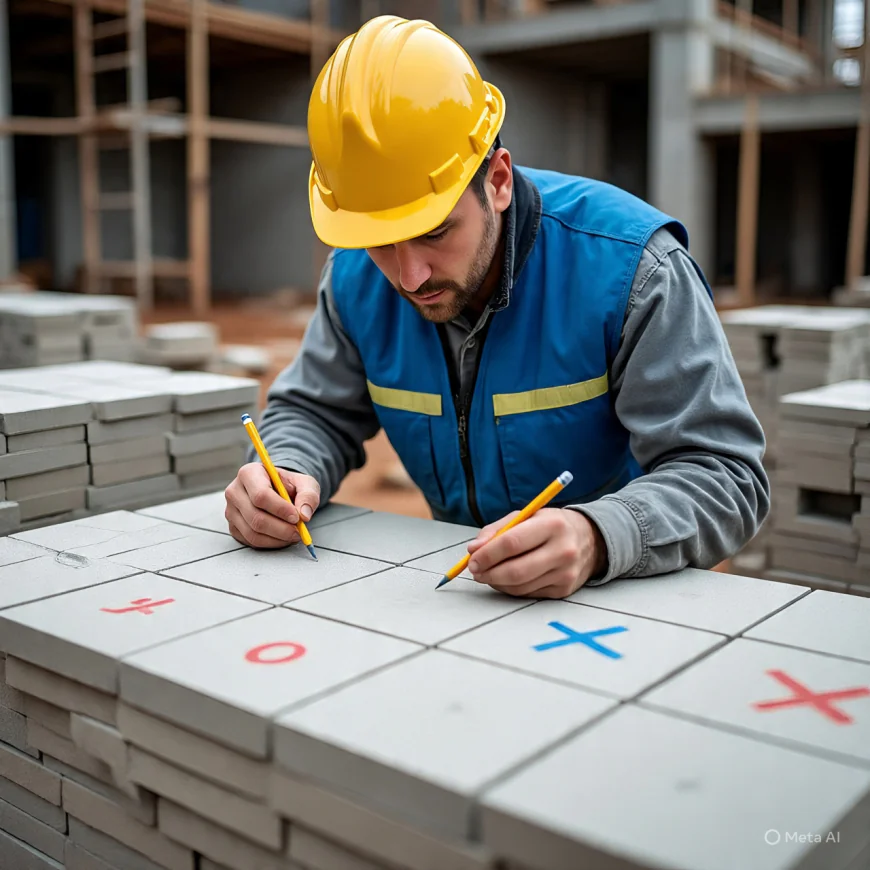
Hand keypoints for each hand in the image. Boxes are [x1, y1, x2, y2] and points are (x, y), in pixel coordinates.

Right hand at [224, 463, 320, 548]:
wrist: (277, 490)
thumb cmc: (288, 485)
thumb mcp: (304, 483)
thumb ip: (308, 495)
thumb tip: (304, 515)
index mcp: (249, 473)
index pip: (261, 495)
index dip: (280, 509)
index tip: (296, 517)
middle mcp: (235, 491)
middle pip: (255, 517)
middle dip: (281, 528)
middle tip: (298, 532)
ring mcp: (231, 510)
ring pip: (252, 532)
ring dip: (277, 538)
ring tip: (293, 535)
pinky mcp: (233, 527)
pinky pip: (251, 541)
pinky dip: (270, 543)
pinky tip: (282, 538)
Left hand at [465, 508, 607, 597]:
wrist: (590, 540)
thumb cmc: (551, 525)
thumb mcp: (526, 516)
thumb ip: (497, 530)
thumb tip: (474, 549)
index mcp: (552, 525)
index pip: (512, 543)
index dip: (488, 554)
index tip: (472, 559)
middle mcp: (562, 550)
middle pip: (516, 570)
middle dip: (489, 573)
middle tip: (475, 571)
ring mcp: (565, 573)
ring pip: (520, 586)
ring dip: (497, 582)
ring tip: (488, 573)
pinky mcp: (563, 590)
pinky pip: (528, 594)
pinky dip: (511, 588)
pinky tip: (506, 579)